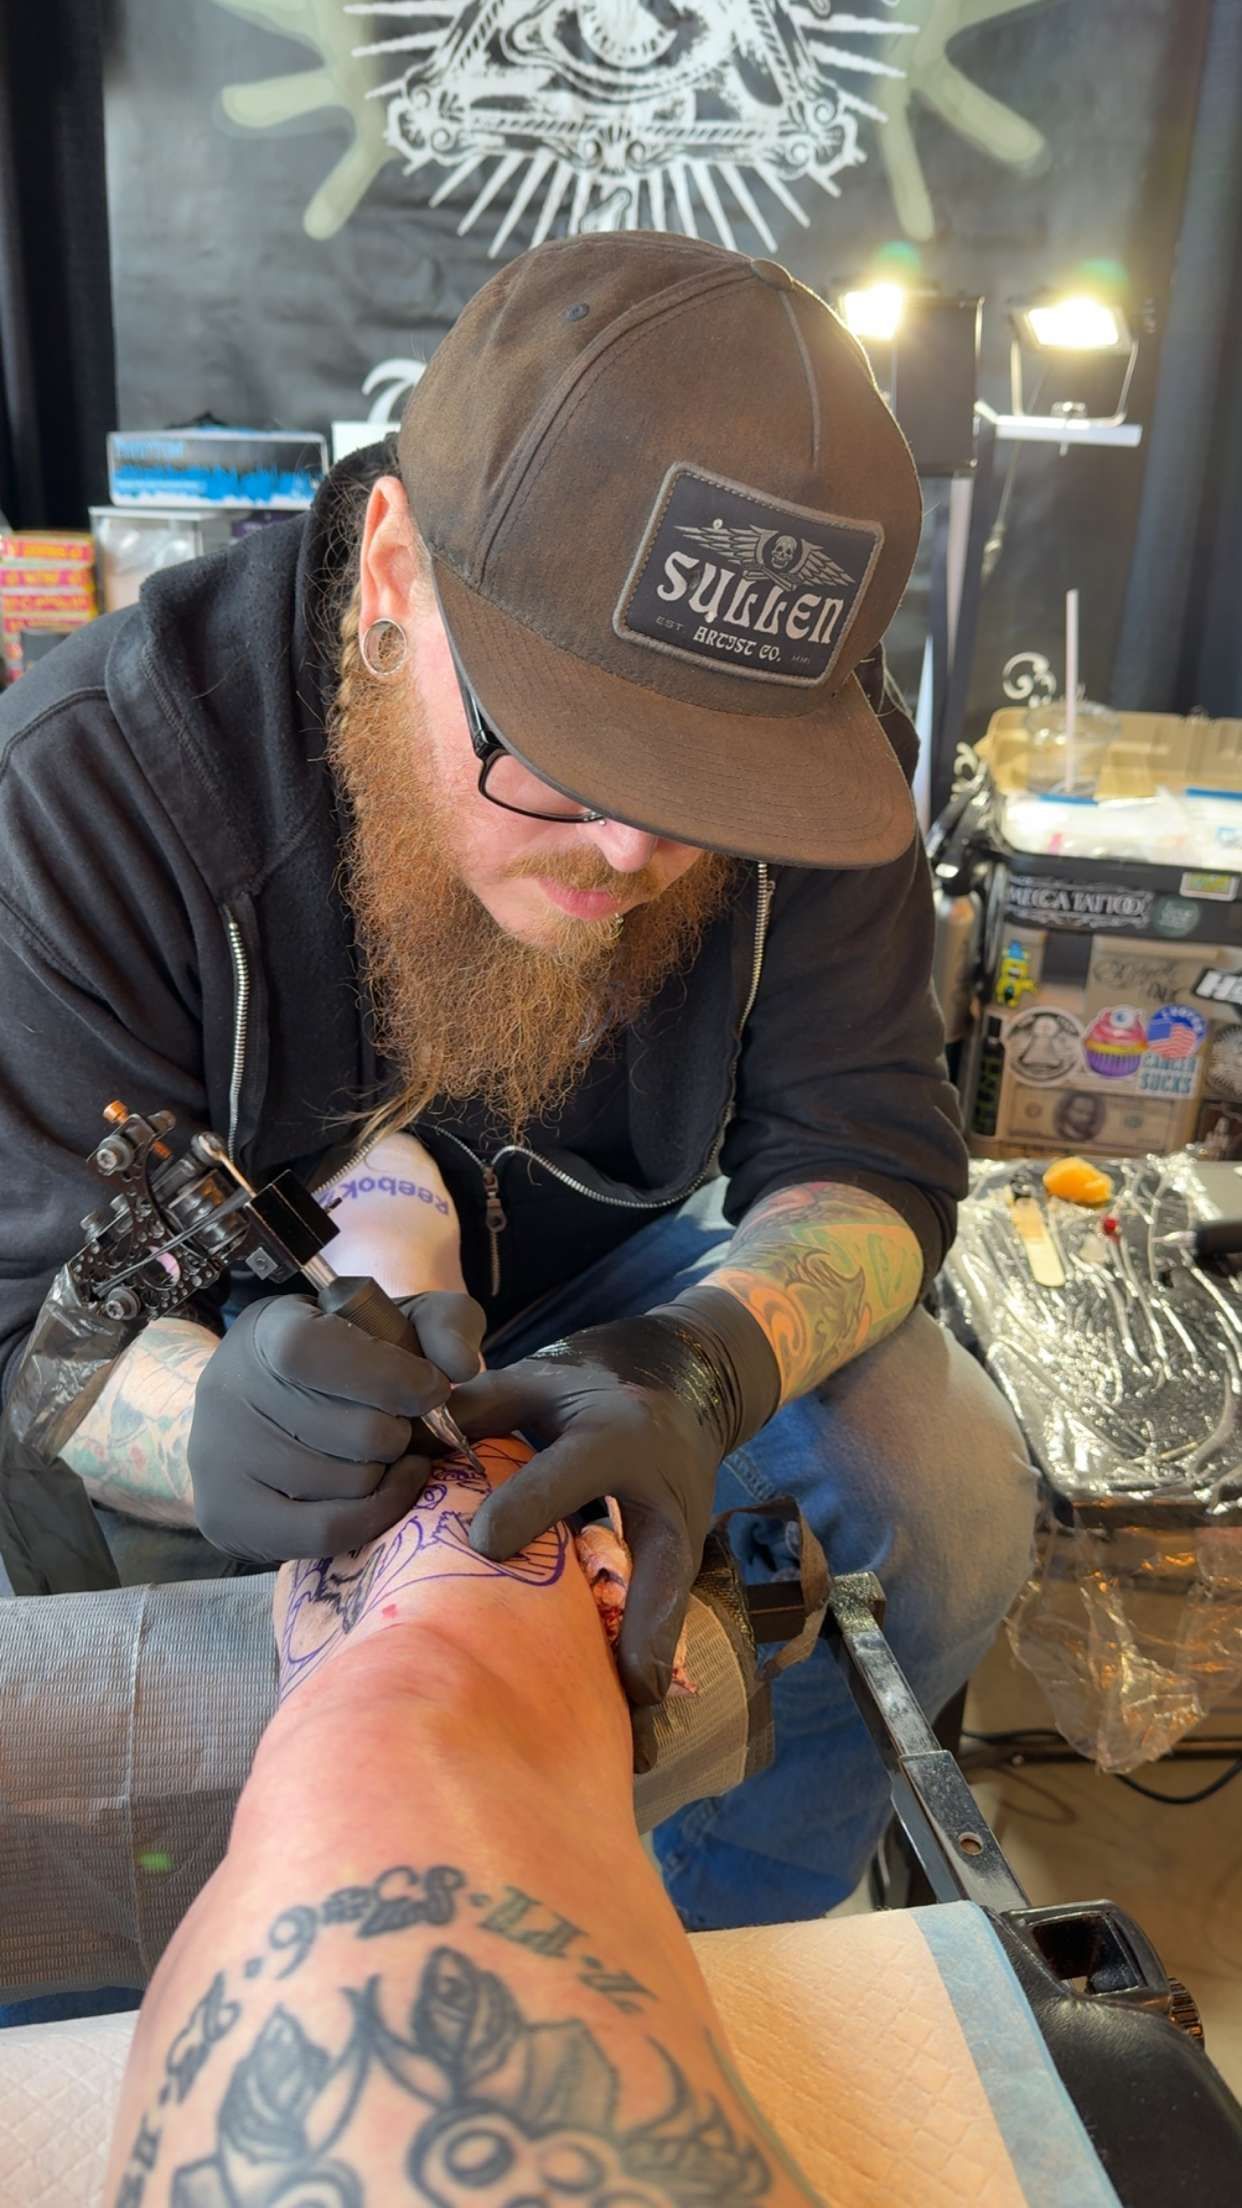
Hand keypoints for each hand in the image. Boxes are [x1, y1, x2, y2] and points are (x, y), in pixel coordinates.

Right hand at [188, 1289, 485, 1560]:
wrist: (268, 1406)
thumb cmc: (351, 1359)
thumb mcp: (400, 1320)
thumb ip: (444, 1322)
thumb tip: (460, 1366)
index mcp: (267, 1329)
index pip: (311, 1352)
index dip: (387, 1375)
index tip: (435, 1388)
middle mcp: (228, 1391)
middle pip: (352, 1433)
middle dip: (400, 1431)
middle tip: (400, 1422)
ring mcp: (220, 1459)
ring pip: (349, 1484)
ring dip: (388, 1471)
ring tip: (380, 1451)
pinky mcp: (227, 1515)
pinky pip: (326, 1532)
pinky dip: (377, 1513)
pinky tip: (393, 1486)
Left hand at [448, 1289, 778, 1707]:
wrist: (687, 1380)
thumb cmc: (595, 1383)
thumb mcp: (543, 1377)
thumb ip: (482, 1409)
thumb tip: (411, 1447)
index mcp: (617, 1432)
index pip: (568, 1473)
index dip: (525, 1505)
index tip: (480, 1542)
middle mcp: (659, 1488)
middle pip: (656, 1559)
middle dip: (633, 1621)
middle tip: (608, 1682)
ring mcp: (682, 1528)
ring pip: (672, 1598)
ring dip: (653, 1659)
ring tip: (638, 1732)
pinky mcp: (685, 1554)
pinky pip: (666, 1611)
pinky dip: (650, 1660)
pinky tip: (634, 1720)